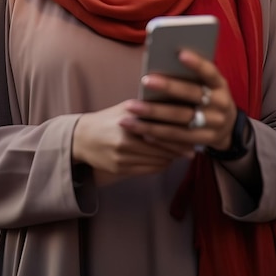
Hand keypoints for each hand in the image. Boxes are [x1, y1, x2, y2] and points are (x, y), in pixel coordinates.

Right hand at [72, 101, 194, 185]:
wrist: (82, 138)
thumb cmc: (108, 118)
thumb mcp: (126, 107)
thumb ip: (148, 107)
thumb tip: (176, 105)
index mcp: (129, 124)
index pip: (161, 133)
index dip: (179, 136)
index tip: (192, 136)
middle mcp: (125, 143)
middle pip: (161, 150)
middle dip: (178, 150)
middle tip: (192, 150)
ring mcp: (122, 159)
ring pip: (156, 163)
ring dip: (170, 159)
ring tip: (182, 155)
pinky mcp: (120, 170)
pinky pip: (147, 171)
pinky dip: (159, 166)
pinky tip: (166, 160)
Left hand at [120, 49, 237, 151]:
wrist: (228, 129)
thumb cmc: (207, 96)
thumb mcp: (207, 85)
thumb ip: (191, 75)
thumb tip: (161, 60)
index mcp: (220, 85)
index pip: (210, 71)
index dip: (197, 63)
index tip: (180, 53)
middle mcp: (220, 104)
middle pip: (192, 94)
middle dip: (168, 87)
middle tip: (144, 80)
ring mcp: (214, 124)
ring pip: (181, 119)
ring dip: (153, 114)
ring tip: (129, 108)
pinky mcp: (204, 141)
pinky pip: (178, 138)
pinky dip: (157, 133)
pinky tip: (139, 128)